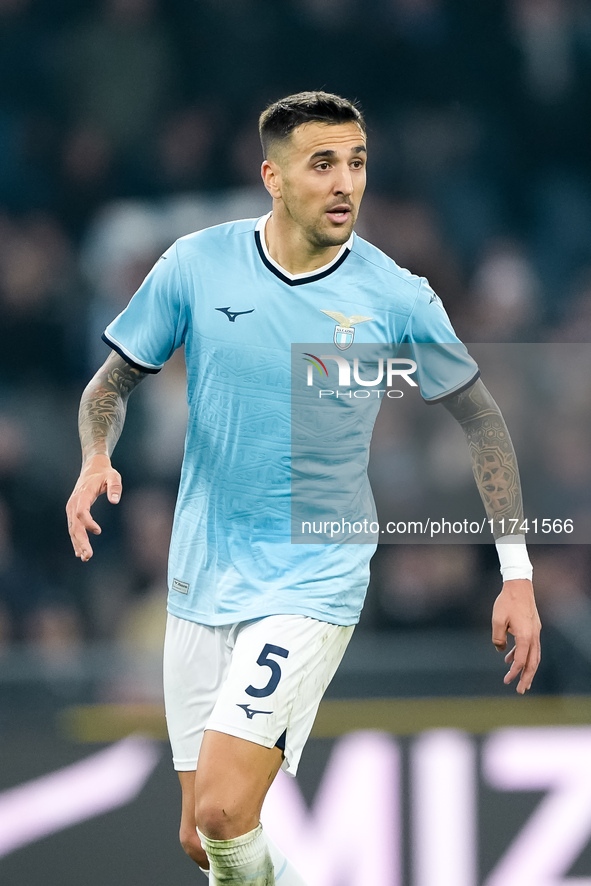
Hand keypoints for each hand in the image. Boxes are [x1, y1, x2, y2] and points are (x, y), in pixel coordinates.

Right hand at [66, 455, 121, 560]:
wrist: (92, 468)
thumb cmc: (105, 473)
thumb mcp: (113, 476)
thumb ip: (115, 487)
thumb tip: (115, 501)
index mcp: (83, 494)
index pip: (81, 512)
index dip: (88, 523)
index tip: (99, 531)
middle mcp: (74, 503)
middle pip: (74, 525)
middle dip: (80, 541)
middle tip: (88, 556)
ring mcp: (71, 508)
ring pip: (72, 529)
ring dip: (78, 544)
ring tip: (85, 558)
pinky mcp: (73, 512)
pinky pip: (73, 528)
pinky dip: (76, 540)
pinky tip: (79, 552)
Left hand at [492, 578, 540, 693]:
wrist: (519, 586)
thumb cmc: (507, 602)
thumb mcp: (497, 620)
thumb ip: (498, 638)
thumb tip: (500, 650)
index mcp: (525, 636)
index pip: (522, 661)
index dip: (514, 673)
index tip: (507, 681)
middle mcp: (534, 636)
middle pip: (533, 663)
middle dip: (527, 678)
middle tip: (520, 690)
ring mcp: (535, 632)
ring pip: (534, 655)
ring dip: (527, 668)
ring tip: (519, 679)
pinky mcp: (533, 628)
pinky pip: (530, 646)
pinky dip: (522, 655)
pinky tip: (510, 658)